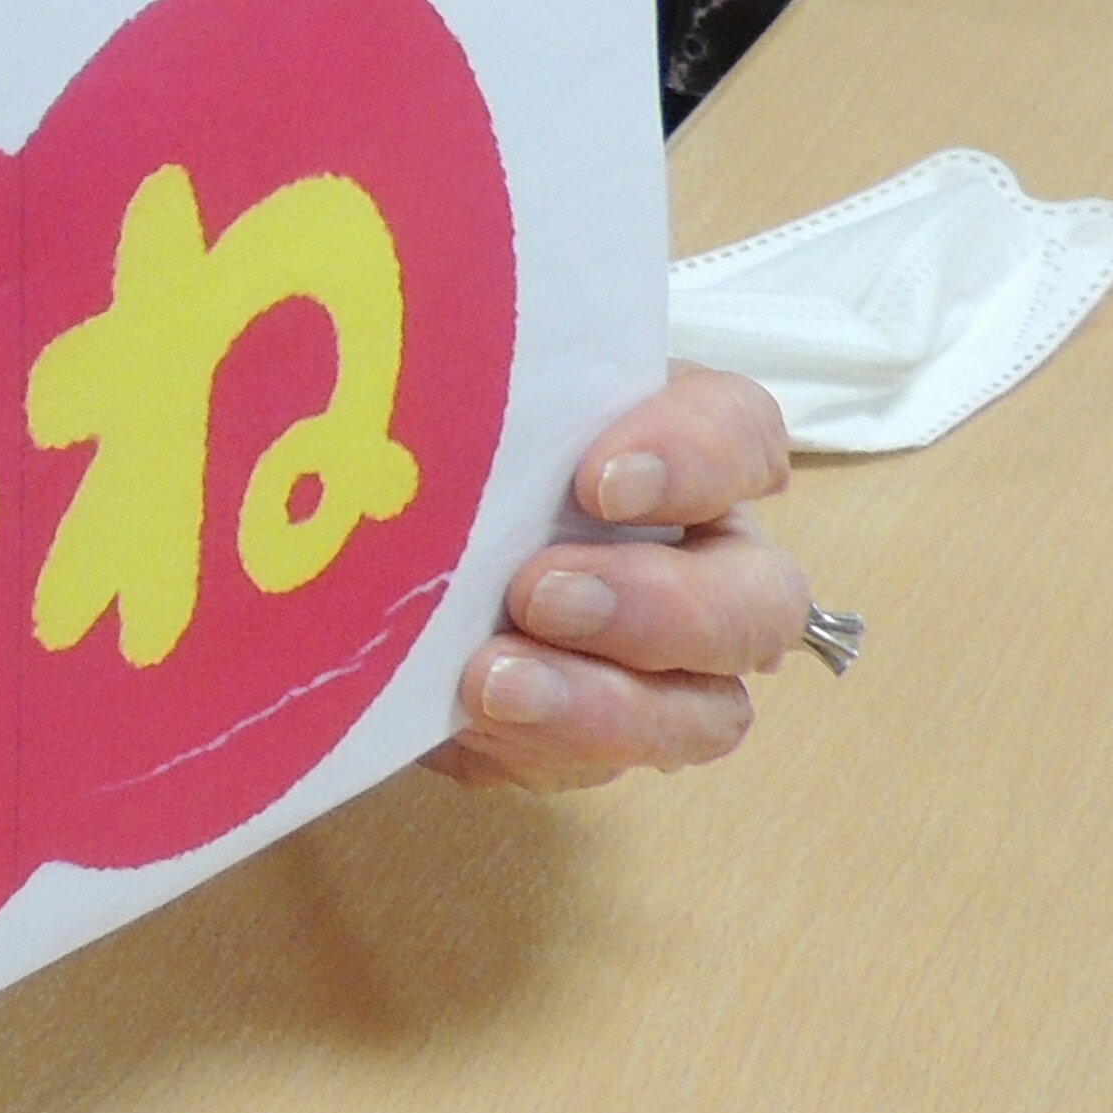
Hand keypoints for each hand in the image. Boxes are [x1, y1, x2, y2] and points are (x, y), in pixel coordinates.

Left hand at [424, 368, 812, 790]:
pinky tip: (463, 723)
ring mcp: (661, 668)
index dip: (695, 458)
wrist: (356, 544)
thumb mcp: (452, 390)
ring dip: (608, 705)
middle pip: (757, 599)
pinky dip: (532, 749)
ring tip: (494, 684)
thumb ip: (464, 371)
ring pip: (706, 710)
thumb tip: (411, 347)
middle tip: (541, 594)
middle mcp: (699, 561)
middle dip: (659, 605)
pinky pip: (593, 764)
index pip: (741, 434)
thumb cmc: (429, 435)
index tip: (600, 479)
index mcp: (677, 450)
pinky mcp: (589, 740)